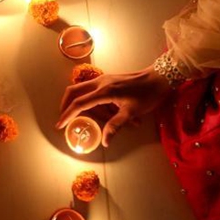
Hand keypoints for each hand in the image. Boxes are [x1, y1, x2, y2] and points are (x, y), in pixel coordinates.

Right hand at [56, 67, 172, 146]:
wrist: (160, 77)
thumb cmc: (148, 95)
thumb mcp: (132, 112)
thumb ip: (115, 126)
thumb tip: (104, 141)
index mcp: (105, 91)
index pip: (80, 103)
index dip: (68, 114)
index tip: (59, 125)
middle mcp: (100, 82)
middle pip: (73, 91)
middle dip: (65, 105)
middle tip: (63, 119)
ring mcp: (104, 79)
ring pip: (81, 89)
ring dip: (79, 103)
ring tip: (89, 119)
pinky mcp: (108, 79)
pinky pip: (91, 89)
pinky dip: (88, 100)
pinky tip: (100, 111)